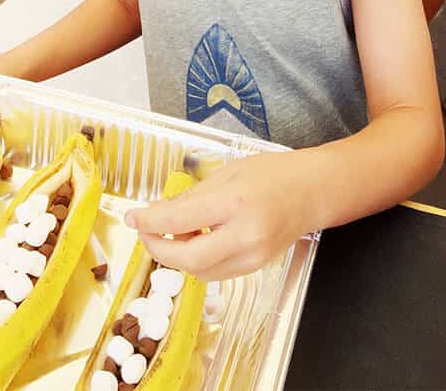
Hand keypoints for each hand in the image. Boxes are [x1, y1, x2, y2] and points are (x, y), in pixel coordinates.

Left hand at [124, 152, 313, 279]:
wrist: (313, 192)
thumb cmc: (273, 173)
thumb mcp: (228, 173)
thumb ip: (192, 196)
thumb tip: (157, 212)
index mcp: (235, 202)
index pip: (180, 219)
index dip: (149, 221)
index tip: (132, 217)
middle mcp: (245, 235)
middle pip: (188, 259)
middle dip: (157, 249)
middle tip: (144, 232)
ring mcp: (253, 256)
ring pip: (200, 271)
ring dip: (176, 256)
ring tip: (172, 232)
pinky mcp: (256, 267)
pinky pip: (216, 272)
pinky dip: (197, 261)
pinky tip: (195, 240)